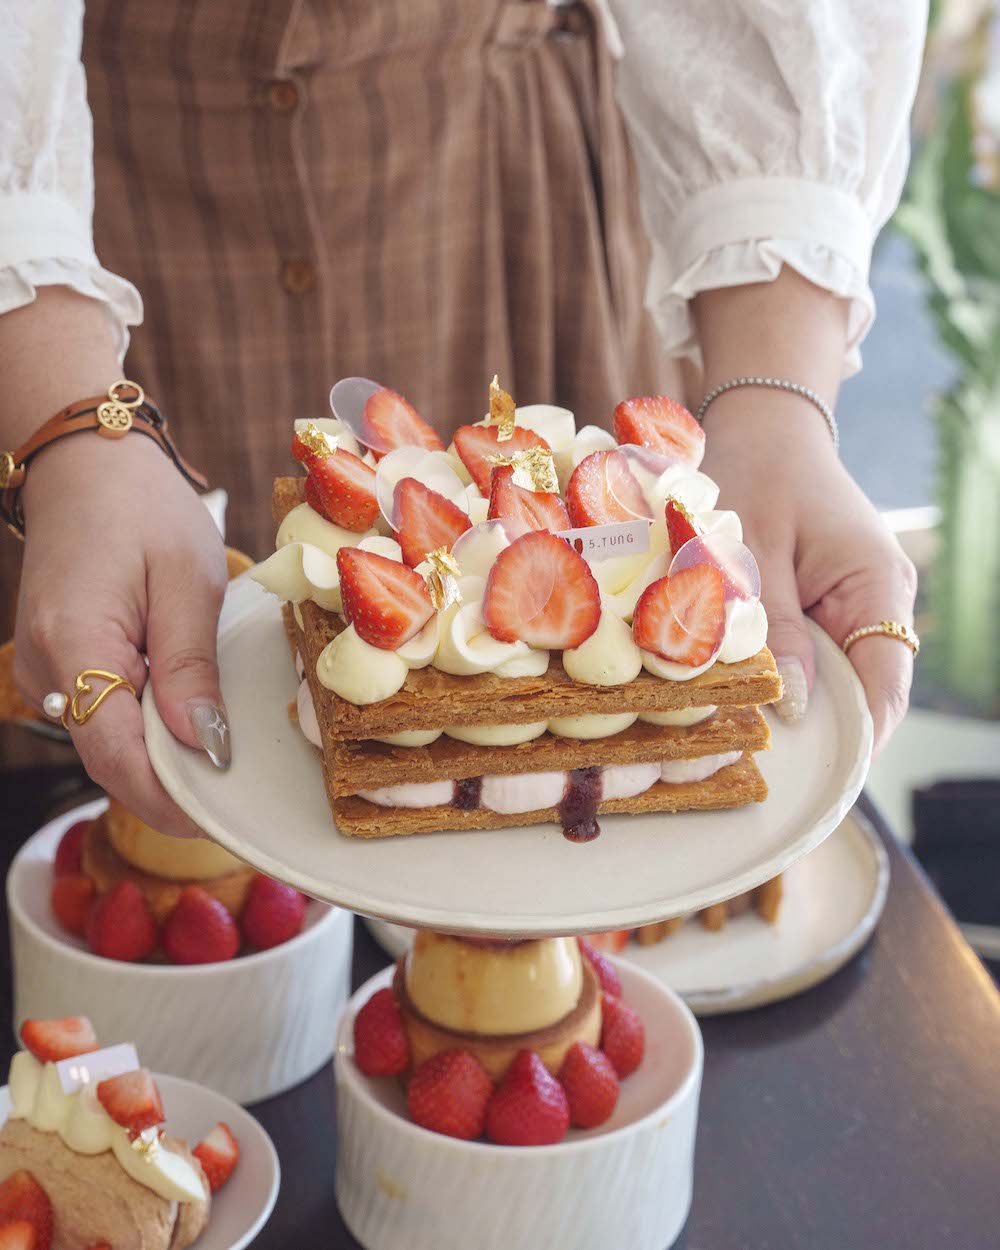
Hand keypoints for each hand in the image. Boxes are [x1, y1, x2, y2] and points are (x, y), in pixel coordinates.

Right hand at [13, 432, 228, 834]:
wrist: (86, 465)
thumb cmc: (142, 508)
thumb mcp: (186, 580)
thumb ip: (190, 666)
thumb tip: (205, 746)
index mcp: (74, 643)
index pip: (115, 755)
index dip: (169, 797)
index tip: (223, 818)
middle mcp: (44, 668)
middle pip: (110, 759)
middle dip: (173, 788)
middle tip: (242, 801)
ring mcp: (44, 669)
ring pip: (107, 743)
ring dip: (163, 760)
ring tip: (229, 763)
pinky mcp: (57, 663)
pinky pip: (104, 715)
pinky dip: (147, 729)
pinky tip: (192, 722)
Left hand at [701, 393, 917, 753]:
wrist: (763, 427)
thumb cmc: (759, 471)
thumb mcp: (756, 550)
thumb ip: (779, 627)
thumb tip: (796, 707)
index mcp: (878, 586)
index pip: (884, 684)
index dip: (858, 738)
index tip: (819, 783)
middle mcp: (879, 603)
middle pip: (865, 693)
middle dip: (823, 734)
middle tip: (770, 777)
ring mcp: (856, 606)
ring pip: (839, 681)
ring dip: (803, 710)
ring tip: (755, 750)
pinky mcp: (828, 606)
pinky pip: (818, 658)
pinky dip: (791, 680)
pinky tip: (753, 703)